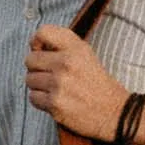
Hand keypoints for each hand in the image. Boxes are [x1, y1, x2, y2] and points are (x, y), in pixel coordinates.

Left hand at [25, 26, 130, 140]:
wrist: (115, 112)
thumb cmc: (97, 83)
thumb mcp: (86, 55)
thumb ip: (62, 46)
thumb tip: (34, 47)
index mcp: (76, 48)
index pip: (42, 32)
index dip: (36, 42)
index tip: (41, 51)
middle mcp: (66, 63)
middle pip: (30, 59)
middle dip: (36, 68)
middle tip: (50, 75)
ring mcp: (59, 84)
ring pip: (29, 80)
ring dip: (39, 86)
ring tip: (55, 89)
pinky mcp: (55, 104)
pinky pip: (33, 98)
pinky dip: (41, 101)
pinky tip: (56, 100)